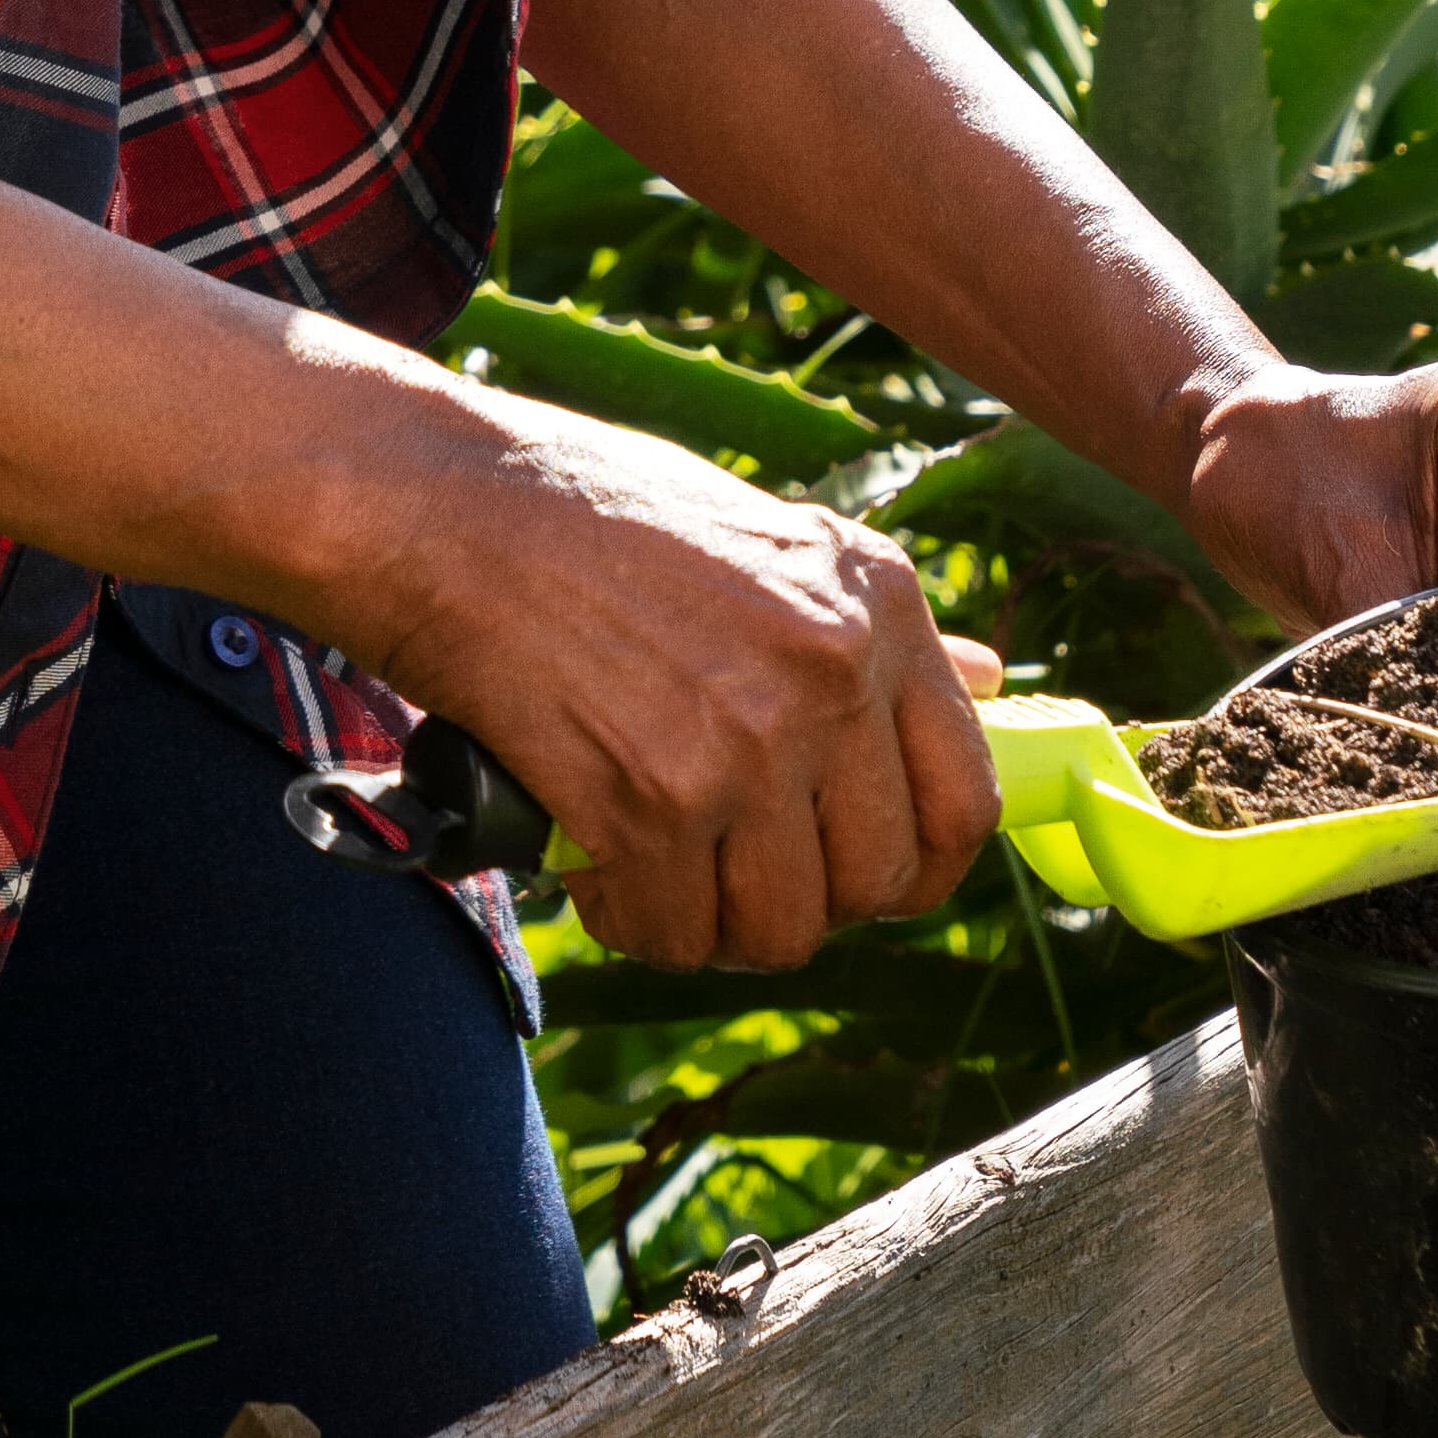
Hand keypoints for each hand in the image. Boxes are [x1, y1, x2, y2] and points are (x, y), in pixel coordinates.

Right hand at [372, 393, 1000, 971]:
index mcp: (875, 600)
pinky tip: (594, 857)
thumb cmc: (589, 516)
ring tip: (655, 858)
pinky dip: (633, 920)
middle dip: (801, 898)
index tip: (865, 881)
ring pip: (780, 928)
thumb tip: (996, 681)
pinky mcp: (654, 803)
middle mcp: (834, 671)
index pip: (966, 799)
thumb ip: (875, 629)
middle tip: (727, 864)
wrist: (440, 504)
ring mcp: (749, 741)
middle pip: (875, 884)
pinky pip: (674, 932)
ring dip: (714, 920)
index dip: (920, 870)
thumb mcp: (766, 540)